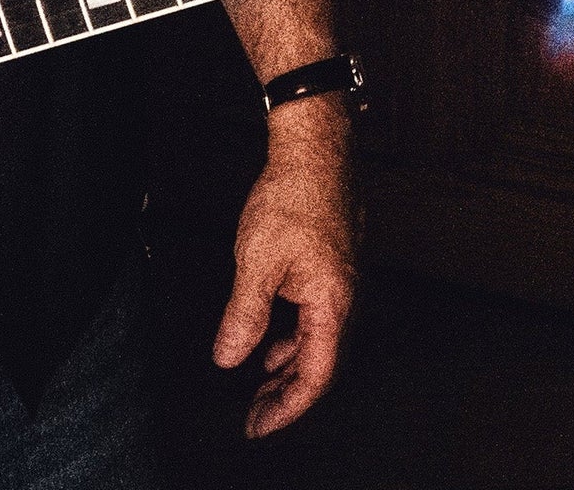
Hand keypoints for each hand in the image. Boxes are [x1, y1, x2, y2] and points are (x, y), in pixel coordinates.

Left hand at [213, 114, 358, 437]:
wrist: (316, 149)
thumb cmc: (294, 196)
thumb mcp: (256, 263)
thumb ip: (243, 317)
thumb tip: (229, 357)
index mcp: (332, 302)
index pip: (316, 375)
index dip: (287, 407)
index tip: (258, 425)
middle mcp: (344, 297)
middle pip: (320, 364)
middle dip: (285, 394)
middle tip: (254, 415)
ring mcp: (340, 282)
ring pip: (317, 341)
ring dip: (287, 366)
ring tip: (258, 384)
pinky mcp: (330, 267)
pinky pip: (315, 317)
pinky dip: (290, 337)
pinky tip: (269, 339)